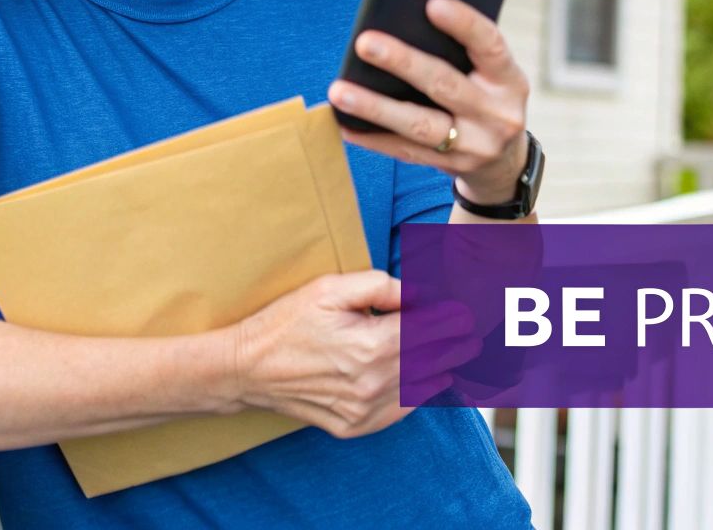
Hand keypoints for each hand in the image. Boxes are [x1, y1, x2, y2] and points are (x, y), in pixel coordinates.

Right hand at [231, 271, 477, 437]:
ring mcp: (365, 410)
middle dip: (457, 341)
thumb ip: (381, 286)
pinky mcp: (355, 426)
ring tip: (445, 349)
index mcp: (372, 345)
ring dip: (440, 366)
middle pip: (440, 360)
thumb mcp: (330, 288)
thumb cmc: (287, 322)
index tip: (464, 311)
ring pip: (427, 387)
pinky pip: (403, 410)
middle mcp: (374, 383)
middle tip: (466, 330)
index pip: (435, 331)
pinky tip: (418, 375)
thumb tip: (420, 293)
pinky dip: (417, 391)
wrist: (246, 368)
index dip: (456, 318)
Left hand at [328, 0, 530, 205]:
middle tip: (364, 43)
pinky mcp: (451, 167)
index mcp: (509, 81)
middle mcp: (497, 115)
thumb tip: (408, 20)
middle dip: (403, 62)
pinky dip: (374, 138)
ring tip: (340, 91)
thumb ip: (464, 51)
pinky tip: (345, 124)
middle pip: (445, 85)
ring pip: (419, 125)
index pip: (490, 46)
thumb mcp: (493, 75)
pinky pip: (405, 152)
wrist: (505, 162)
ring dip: (375, 107)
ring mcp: (474, 146)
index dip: (464, 24)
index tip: (432, 4)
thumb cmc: (488, 99)